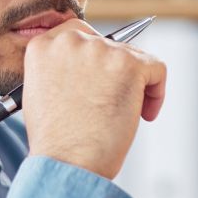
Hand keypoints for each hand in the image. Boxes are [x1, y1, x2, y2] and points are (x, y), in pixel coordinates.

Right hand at [20, 18, 166, 179]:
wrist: (66, 163)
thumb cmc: (56, 141)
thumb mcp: (40, 93)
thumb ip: (59, 68)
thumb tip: (89, 64)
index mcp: (44, 45)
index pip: (78, 34)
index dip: (93, 60)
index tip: (99, 81)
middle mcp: (70, 41)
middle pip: (107, 45)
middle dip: (113, 73)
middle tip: (111, 102)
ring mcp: (101, 50)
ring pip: (133, 58)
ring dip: (134, 85)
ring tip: (123, 114)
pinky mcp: (129, 64)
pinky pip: (156, 69)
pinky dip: (156, 93)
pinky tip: (144, 114)